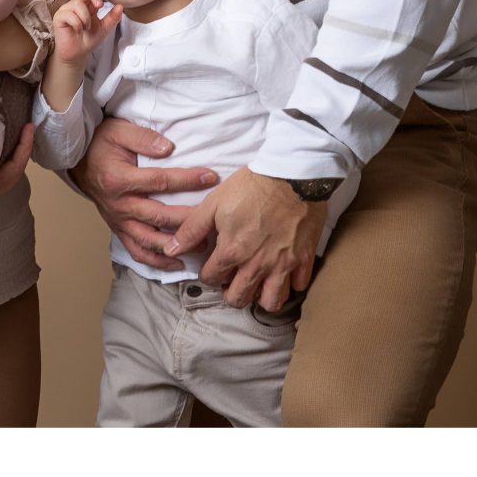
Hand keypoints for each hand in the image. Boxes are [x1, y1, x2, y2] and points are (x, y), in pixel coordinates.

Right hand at [51, 0, 121, 64]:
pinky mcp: (59, 17)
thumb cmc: (89, 39)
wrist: (78, 53)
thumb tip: (121, 6)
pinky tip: (78, 30)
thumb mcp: (104, 28)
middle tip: (100, 4)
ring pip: (78, 4)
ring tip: (86, 28)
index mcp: (89, 5)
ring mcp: (67, 9)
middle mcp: (77, 4)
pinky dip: (77, 24)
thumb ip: (112, 18)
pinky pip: (70, 15)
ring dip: (85, 19)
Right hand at [70, 116, 219, 270]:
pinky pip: (137, 250)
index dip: (187, 180)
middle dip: (189, 218)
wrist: (78, 160)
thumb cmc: (100, 144)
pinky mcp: (119, 229)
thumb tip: (168, 148)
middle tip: (214, 219)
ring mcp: (119, 220)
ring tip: (201, 246)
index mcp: (119, 179)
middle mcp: (119, 204)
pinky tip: (177, 262)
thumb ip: (143, 138)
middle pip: (160, 216)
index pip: (159, 182)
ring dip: (176, 245)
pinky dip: (157, 260)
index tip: (211, 177)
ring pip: (150, 239)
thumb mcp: (119, 131)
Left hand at [170, 168, 326, 310]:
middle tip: (231, 283)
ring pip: (272, 301)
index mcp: (232, 251)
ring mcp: (283, 264)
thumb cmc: (251, 187)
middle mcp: (257, 264)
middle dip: (231, 294)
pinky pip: (299, 286)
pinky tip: (283, 273)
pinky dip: (291, 284)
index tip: (211, 269)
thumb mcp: (213, 204)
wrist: (292, 175)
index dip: (208, 275)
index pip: (212, 279)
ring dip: (262, 297)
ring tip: (257, 284)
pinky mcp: (305, 258)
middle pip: (240, 298)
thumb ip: (192, 230)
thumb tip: (172, 249)